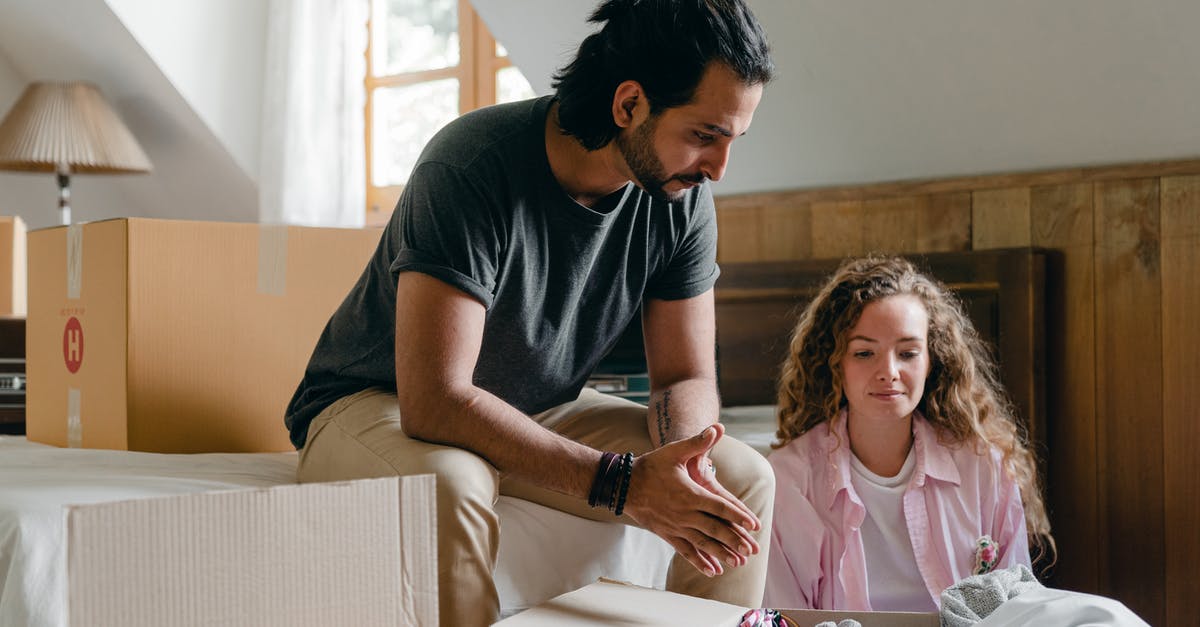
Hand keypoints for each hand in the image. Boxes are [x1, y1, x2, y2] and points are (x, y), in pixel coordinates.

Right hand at [620, 424, 760, 576]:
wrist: (623, 485)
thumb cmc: (651, 466)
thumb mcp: (674, 451)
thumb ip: (697, 442)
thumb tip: (717, 428)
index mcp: (690, 494)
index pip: (720, 507)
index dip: (738, 516)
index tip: (754, 524)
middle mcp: (685, 514)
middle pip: (715, 529)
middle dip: (735, 540)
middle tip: (753, 550)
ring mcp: (676, 527)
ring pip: (703, 543)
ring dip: (721, 553)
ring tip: (738, 563)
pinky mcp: (667, 534)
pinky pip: (686, 551)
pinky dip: (700, 562)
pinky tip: (713, 571)